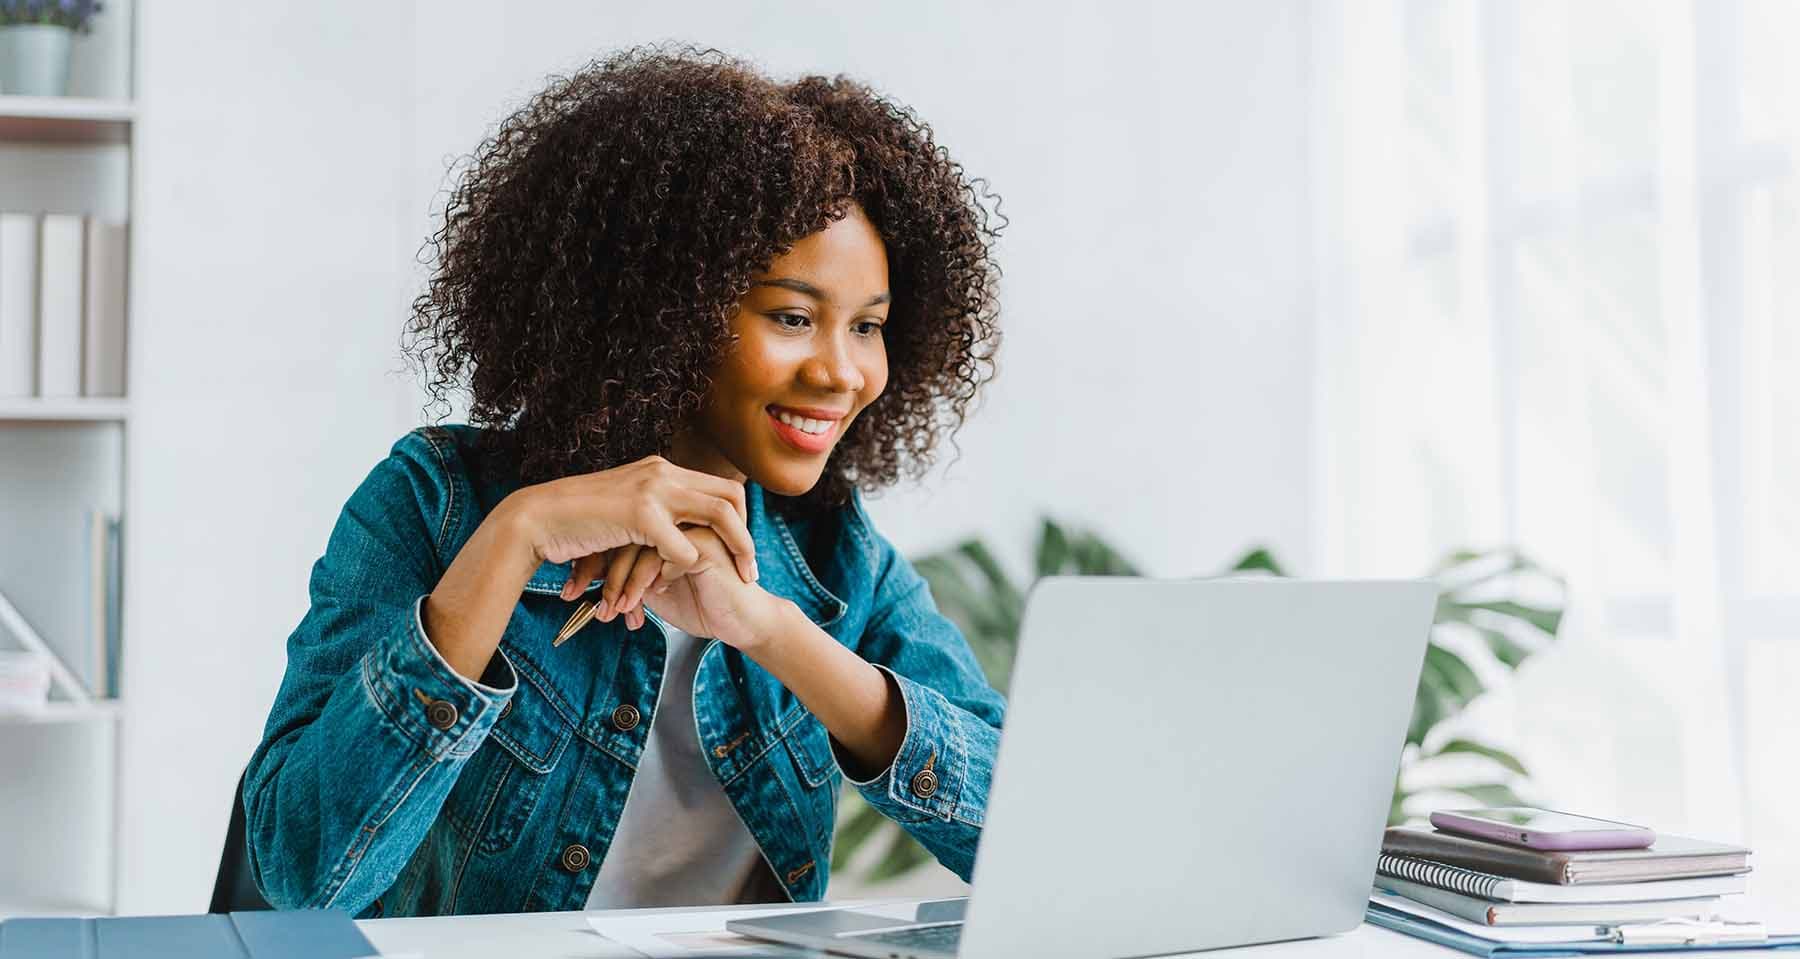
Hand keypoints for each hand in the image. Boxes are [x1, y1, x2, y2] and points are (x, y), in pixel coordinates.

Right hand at [510, 455, 758, 598]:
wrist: (536, 519)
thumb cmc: (574, 522)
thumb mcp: (622, 509)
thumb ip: (651, 512)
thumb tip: (674, 530)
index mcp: (660, 469)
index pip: (720, 486)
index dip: (739, 518)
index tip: (742, 550)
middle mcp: (662, 471)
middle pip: (732, 496)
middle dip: (748, 535)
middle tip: (751, 568)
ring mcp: (653, 489)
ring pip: (719, 517)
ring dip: (736, 549)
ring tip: (741, 577)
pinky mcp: (640, 514)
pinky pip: (684, 548)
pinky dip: (685, 569)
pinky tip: (675, 583)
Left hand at [599, 527, 787, 651]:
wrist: (741, 622)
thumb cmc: (700, 604)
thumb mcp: (653, 590)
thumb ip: (628, 573)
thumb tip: (589, 576)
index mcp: (667, 522)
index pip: (618, 530)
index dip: (594, 561)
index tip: (576, 591)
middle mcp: (680, 517)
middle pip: (624, 533)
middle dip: (601, 570)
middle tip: (588, 601)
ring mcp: (695, 527)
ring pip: (641, 544)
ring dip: (623, 580)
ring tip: (615, 609)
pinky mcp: (707, 545)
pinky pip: (664, 557)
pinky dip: (650, 580)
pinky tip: (650, 599)